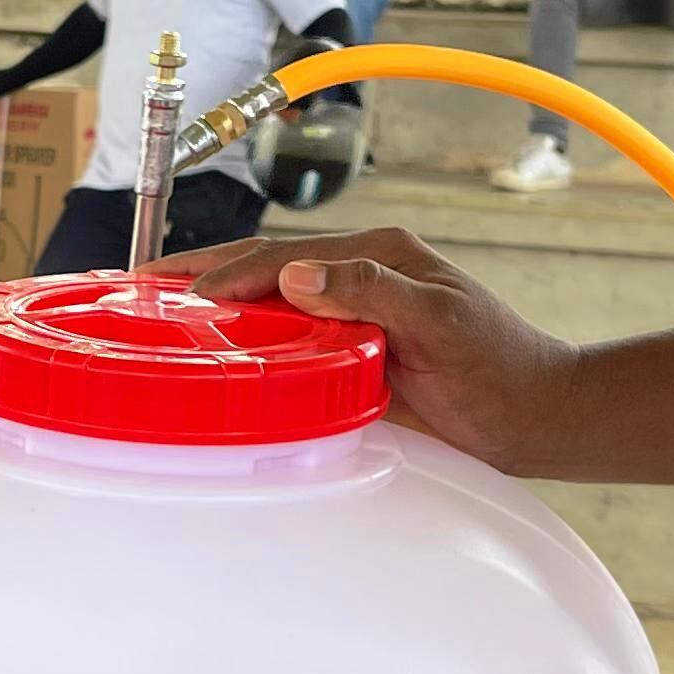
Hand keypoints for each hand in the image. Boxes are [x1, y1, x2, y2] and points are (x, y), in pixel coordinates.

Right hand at [159, 225, 579, 471]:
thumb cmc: (500, 366)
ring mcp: (353, 321)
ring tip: (156, 319)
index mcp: (378, 256)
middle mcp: (360, 280)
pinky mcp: (351, 361)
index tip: (180, 291)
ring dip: (216, 310)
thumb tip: (297, 273)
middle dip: (203, 276)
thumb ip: (371, 291)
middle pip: (266, 270)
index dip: (229, 270)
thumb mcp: (440, 320)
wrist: (535, 418)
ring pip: (270, 307)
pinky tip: (214, 361)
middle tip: (138, 289)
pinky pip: (287, 347)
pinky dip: (245, 346)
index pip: (286, 255)